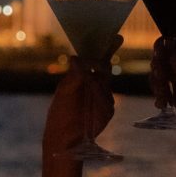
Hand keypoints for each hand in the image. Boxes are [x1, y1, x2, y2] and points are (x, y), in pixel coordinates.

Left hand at [43, 35, 120, 151]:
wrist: (65, 139)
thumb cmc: (60, 114)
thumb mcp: (64, 92)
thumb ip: (73, 76)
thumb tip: (75, 58)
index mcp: (82, 75)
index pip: (96, 57)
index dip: (106, 47)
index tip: (116, 37)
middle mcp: (94, 83)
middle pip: (105, 68)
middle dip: (104, 65)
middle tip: (101, 63)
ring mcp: (102, 96)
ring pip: (106, 85)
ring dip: (97, 89)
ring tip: (86, 99)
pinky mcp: (107, 110)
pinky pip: (107, 102)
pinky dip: (99, 103)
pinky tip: (90, 110)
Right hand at [150, 34, 175, 136]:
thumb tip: (172, 57)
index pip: (171, 39)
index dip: (162, 46)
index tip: (160, 58)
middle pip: (160, 55)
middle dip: (158, 68)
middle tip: (163, 81)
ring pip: (156, 72)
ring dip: (156, 84)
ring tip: (165, 97)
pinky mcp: (172, 88)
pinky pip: (157, 87)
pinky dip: (157, 95)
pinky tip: (163, 104)